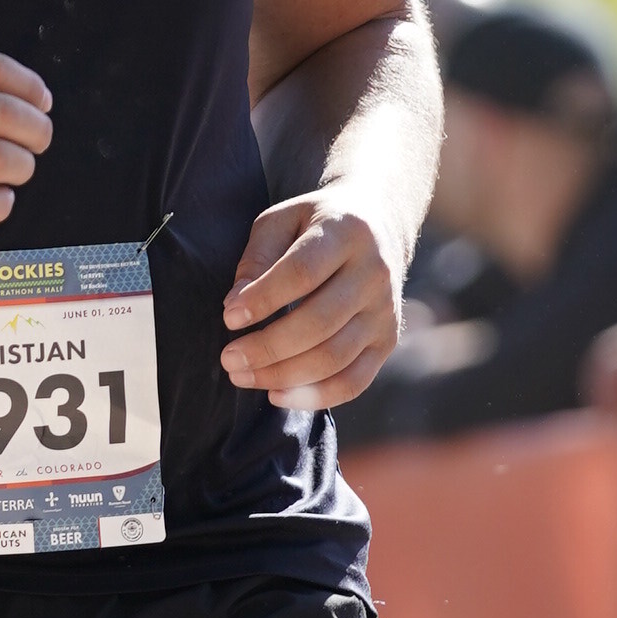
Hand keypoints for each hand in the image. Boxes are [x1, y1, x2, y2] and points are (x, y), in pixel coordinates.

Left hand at [221, 194, 401, 409]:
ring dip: (283, 375)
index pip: (302, 274)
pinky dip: (314, 397)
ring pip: (334, 357)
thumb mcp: (282, 220)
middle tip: (228, 359)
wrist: (382, 223)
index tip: (229, 318)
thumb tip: (235, 307)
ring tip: (243, 376)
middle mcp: (374, 274)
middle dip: (267, 348)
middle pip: (319, 323)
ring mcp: (385, 311)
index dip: (262, 300)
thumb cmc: (318, 224)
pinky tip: (276, 394)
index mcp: (346, 233)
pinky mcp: (387, 340)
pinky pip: (354, 381)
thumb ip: (257, 259)